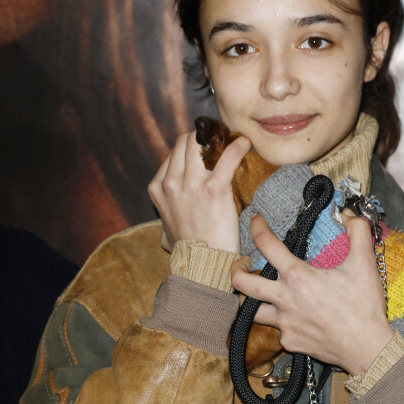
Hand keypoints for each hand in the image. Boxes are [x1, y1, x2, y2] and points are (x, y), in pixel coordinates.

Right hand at [148, 131, 250, 251]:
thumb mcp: (166, 236)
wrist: (202, 266)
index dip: (189, 148)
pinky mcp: (214, 188)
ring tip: (231, 138)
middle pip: (185, 142)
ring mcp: (191, 184)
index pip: (173, 154)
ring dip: (218, 138)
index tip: (205, 148)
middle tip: (219, 139)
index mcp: (158, 189)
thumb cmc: (188, 253)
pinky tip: (245, 144)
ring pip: (200, 142)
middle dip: (202, 137)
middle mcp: (171, 182)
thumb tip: (167, 233)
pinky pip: (227, 156)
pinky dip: (238, 146)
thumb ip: (166, 226)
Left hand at [231, 212, 393, 374]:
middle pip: (241, 283)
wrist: (368, 349)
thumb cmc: (364, 306)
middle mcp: (285, 300)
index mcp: (298, 277)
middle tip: (243, 263)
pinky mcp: (290, 342)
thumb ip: (357, 231)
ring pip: (250, 311)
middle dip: (235, 269)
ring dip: (249, 299)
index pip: (266, 245)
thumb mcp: (365, 263)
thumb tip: (347, 214)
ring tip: (257, 291)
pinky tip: (291, 316)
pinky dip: (279, 320)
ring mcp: (284, 324)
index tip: (257, 221)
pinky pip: (276, 329)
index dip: (257, 227)